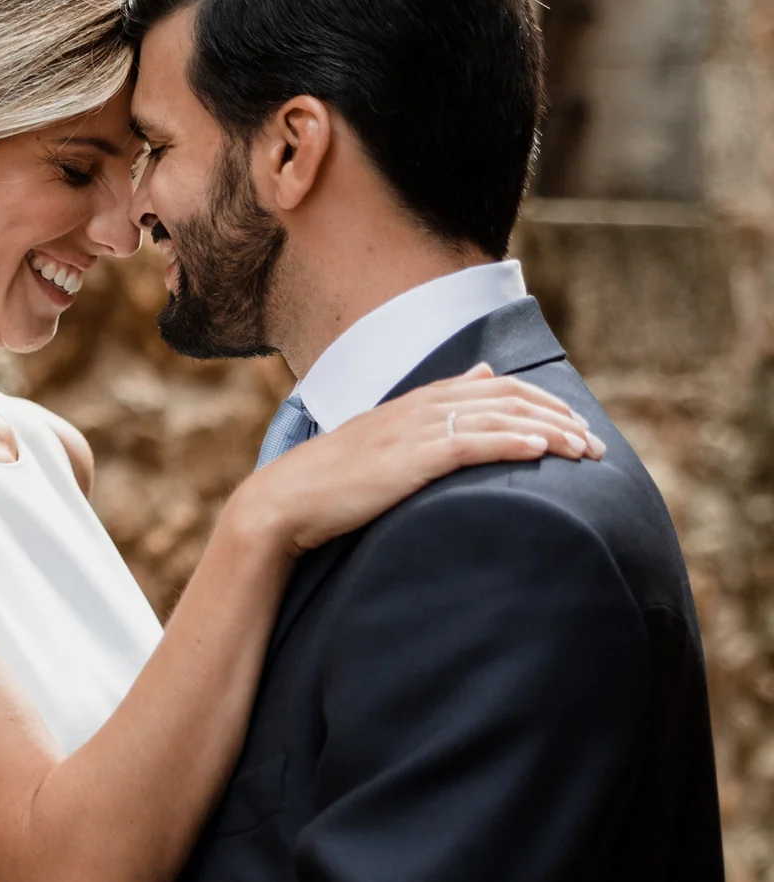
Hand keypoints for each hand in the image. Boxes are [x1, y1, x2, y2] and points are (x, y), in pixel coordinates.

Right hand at [238, 364, 605, 556]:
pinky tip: (543, 449)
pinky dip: (513, 441)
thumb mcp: (383, 440)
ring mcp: (416, 430)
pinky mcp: (412, 458)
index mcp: (415, 402)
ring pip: (500, 417)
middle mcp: (420, 407)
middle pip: (508, 397)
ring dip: (550, 431)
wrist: (286, 502)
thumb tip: (479, 379)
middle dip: (559, 417)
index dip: (540, 402)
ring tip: (585, 451)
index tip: (573, 427)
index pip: (493, 387)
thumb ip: (430, 413)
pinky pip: (474, 442)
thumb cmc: (329, 482)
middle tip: (596, 446)